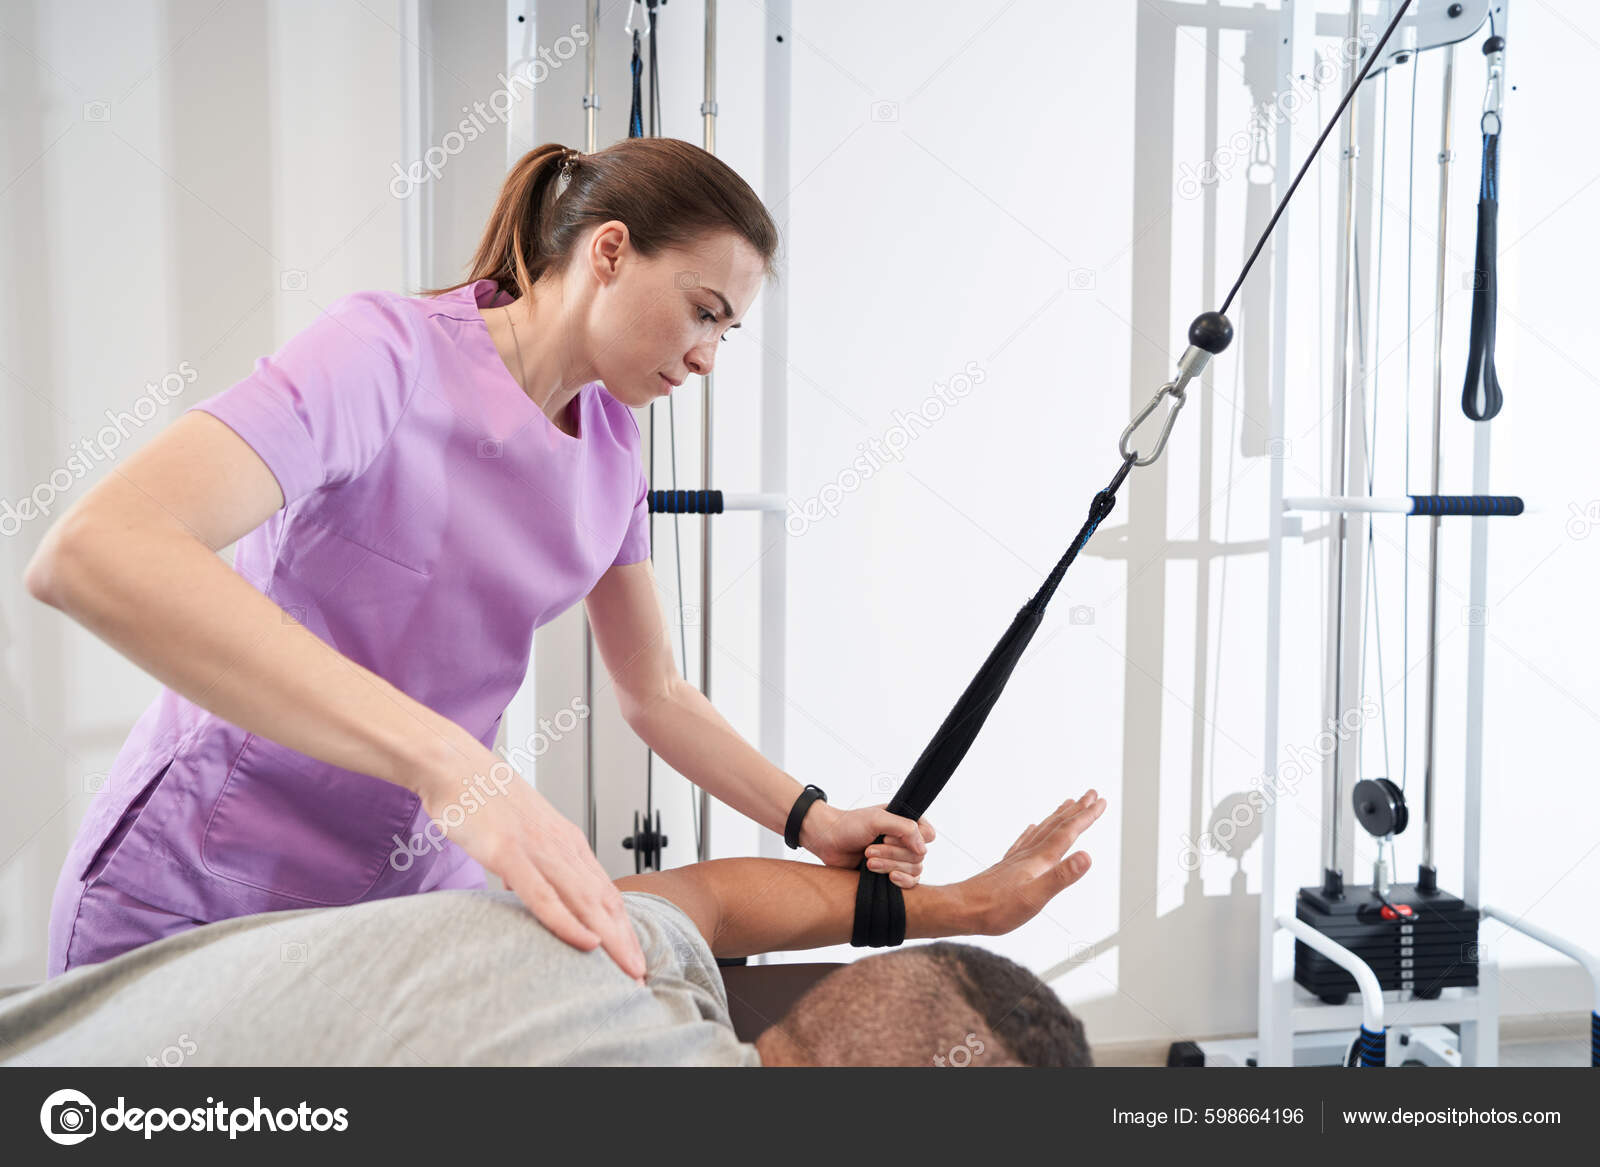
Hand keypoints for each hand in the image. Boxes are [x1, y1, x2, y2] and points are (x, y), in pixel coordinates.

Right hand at [414, 744, 648, 983]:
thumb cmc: (483, 799)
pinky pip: (543, 895)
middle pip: (605, 901)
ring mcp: (537, 848)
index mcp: (567, 841)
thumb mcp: (521, 833)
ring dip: (611, 939)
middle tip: (641, 976)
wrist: (453, 765)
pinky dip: (568, 921)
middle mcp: (562, 845)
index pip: (606, 891)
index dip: (624, 928)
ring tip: (627, 970)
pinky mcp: (509, 852)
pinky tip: (587, 942)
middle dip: (626, 942)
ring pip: (585, 901)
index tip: (635, 958)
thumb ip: (535, 863)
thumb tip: (537, 891)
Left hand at [801, 801, 935, 887]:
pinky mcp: (892, 874)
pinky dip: (901, 881)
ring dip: (890, 866)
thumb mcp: (877, 819)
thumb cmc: (849, 825)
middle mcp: (905, 840)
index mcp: (905, 822)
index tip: (889, 837)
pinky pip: (910, 883)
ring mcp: (899, 858)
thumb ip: (904, 828)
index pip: (928, 835)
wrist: (828, 841)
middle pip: (919, 855)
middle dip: (893, 854)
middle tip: (869, 849)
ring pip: (914, 870)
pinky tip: (888, 878)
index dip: (913, 840)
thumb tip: (923, 849)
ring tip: (869, 861)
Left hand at [958, 790, 1105, 935]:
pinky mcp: (1008, 867)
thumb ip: (1061, 877)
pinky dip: (1033, 831)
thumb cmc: (996, 909)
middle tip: (1091, 795)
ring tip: (1069, 804)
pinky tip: (1033, 828)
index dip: (1086, 817)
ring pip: (1043, 830)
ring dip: (1059, 816)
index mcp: (1039, 860)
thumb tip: (1086, 857)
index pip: (1068, 833)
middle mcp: (1029, 855)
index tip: (1100, 802)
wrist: (962, 909)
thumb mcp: (1035, 898)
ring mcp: (1017, 859)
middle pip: (1057, 826)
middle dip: (1077, 810)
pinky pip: (1024, 841)